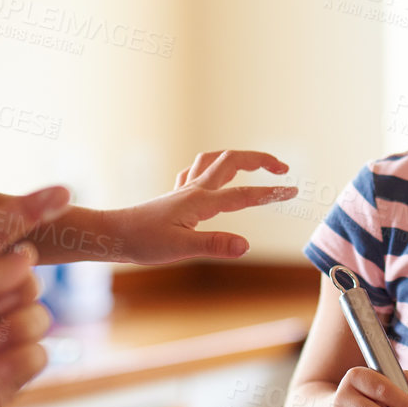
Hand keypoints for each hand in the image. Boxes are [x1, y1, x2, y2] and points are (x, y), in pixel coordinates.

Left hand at [120, 149, 296, 264]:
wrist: (113, 234)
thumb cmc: (143, 242)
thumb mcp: (180, 248)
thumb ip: (215, 245)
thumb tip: (246, 245)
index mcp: (202, 201)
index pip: (244, 195)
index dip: (270, 194)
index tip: (293, 192)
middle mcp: (195, 189)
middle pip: (233, 160)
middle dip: (260, 160)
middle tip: (282, 169)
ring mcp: (185, 190)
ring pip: (215, 160)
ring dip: (238, 157)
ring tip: (255, 164)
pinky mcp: (176, 196)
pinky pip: (198, 171)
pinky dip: (214, 167)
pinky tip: (214, 177)